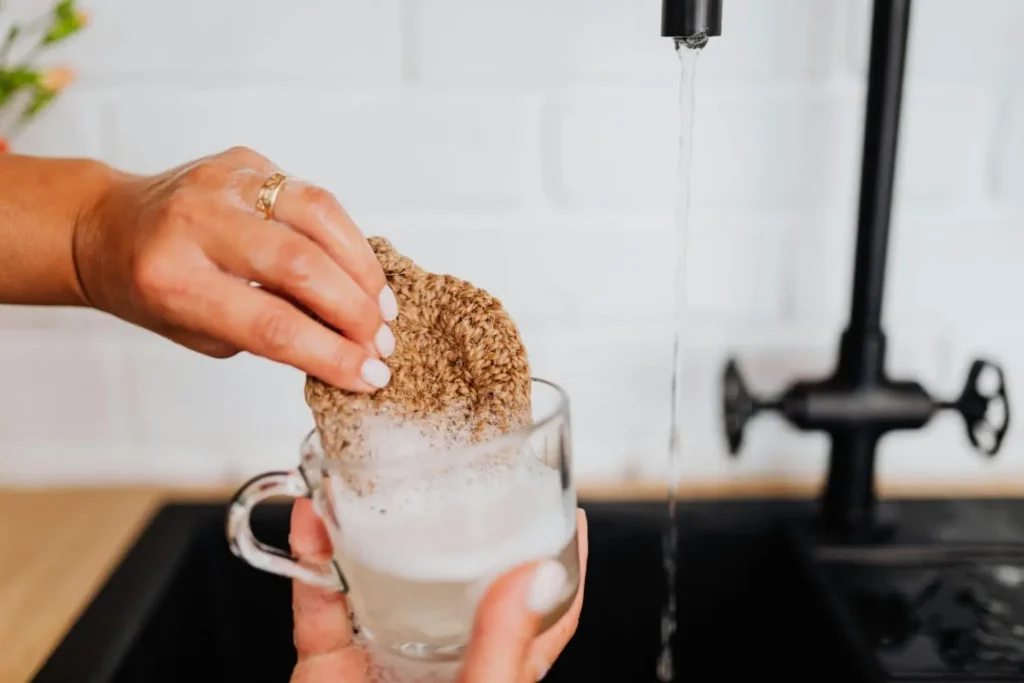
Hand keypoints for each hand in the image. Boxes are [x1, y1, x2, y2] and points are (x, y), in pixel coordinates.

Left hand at [73, 147, 396, 390]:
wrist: (108, 226)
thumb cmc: (155, 291)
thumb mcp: (200, 332)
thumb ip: (269, 335)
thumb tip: (348, 345)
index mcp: (173, 279)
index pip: (270, 324)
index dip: (330, 354)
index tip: (368, 377)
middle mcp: (196, 221)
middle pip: (300, 266)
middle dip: (355, 312)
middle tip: (382, 344)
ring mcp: (224, 182)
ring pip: (318, 216)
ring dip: (362, 270)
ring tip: (382, 308)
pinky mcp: (247, 161)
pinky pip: (315, 197)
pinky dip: (348, 239)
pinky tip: (360, 270)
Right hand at [288, 499, 587, 682]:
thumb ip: (505, 650)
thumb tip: (538, 575)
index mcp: (492, 676)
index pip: (543, 613)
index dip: (561, 564)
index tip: (572, 514)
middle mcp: (442, 659)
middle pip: (460, 579)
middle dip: (457, 526)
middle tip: (461, 471)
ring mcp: (383, 656)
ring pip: (383, 575)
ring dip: (375, 527)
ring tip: (376, 478)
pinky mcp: (327, 663)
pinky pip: (320, 598)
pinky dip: (314, 558)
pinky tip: (315, 520)